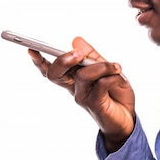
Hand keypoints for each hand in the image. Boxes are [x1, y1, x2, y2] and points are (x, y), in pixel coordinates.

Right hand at [28, 37, 134, 151]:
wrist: (128, 118)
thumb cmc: (116, 94)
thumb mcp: (107, 69)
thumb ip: (93, 56)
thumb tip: (76, 40)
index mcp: (74, 78)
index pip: (52, 69)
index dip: (39, 61)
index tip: (31, 49)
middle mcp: (74, 87)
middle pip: (55, 74)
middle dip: (63, 60)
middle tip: (78, 54)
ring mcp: (82, 97)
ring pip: (82, 76)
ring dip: (101, 66)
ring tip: (116, 66)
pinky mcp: (94, 105)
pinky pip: (100, 85)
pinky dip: (111, 76)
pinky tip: (118, 76)